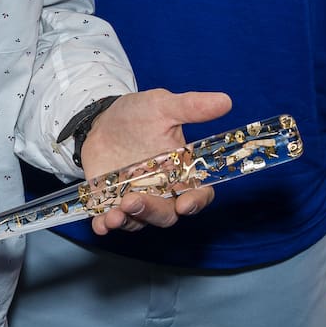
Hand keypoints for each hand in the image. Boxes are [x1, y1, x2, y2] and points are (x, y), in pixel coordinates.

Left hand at [78, 88, 232, 234]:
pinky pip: (110, 221)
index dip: (195, 202)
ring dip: (127, 221)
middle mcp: (162, 191)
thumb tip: (225, 100)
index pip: (198, 193)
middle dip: (152, 211)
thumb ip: (192, 107)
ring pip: (139, 221)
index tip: (185, 204)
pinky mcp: (111, 203)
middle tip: (133, 201)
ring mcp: (137, 200)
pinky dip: (105, 226)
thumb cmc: (138, 114)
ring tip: (113, 215)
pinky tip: (100, 225)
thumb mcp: (162, 105)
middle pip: (166, 213)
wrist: (102, 119)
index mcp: (182, 171)